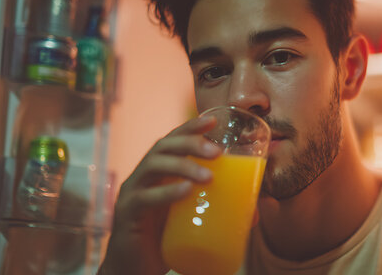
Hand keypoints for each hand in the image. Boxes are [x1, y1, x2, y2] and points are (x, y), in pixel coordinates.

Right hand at [99, 115, 220, 274]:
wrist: (133, 269)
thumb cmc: (164, 239)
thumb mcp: (190, 219)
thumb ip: (216, 210)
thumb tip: (255, 213)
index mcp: (157, 173)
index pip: (171, 140)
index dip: (190, 127)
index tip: (212, 120)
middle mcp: (142, 177)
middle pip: (162, 147)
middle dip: (190, 143)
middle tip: (217, 152)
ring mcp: (131, 194)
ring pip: (153, 166)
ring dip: (182, 165)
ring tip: (208, 176)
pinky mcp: (127, 214)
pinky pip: (144, 198)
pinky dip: (165, 193)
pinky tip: (184, 192)